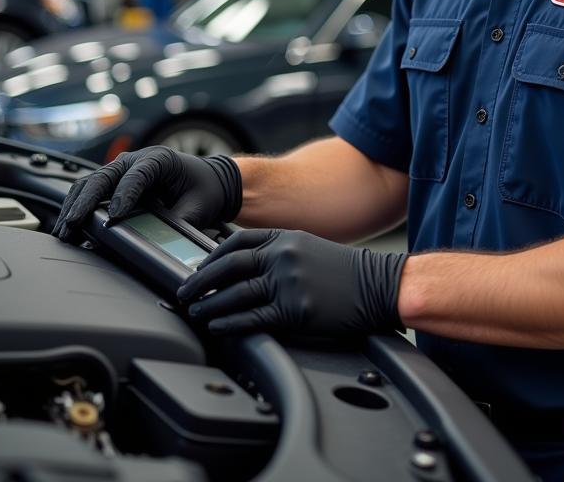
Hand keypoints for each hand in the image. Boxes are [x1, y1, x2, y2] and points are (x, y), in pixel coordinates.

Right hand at [53, 147, 241, 240]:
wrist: (209, 180)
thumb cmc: (205, 189)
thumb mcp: (199, 206)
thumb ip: (181, 221)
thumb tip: (163, 244)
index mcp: (160, 158)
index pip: (138, 174)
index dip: (124, 194)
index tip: (114, 217)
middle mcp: (136, 159)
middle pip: (104, 176)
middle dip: (87, 202)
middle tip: (73, 225)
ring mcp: (122, 169)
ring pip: (90, 182)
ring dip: (75, 206)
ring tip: (64, 231)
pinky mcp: (114, 182)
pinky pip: (90, 192)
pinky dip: (77, 208)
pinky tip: (68, 227)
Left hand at [178, 228, 407, 336]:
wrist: (379, 284)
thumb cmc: (346, 271)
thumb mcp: (309, 248)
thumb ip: (278, 252)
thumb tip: (244, 267)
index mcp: (285, 237)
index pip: (237, 241)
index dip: (211, 256)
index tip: (198, 269)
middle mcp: (283, 255)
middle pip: (229, 266)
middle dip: (200, 281)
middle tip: (184, 292)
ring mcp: (288, 282)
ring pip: (236, 293)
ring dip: (210, 304)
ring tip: (196, 312)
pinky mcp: (296, 309)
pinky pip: (254, 317)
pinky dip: (230, 322)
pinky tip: (218, 326)